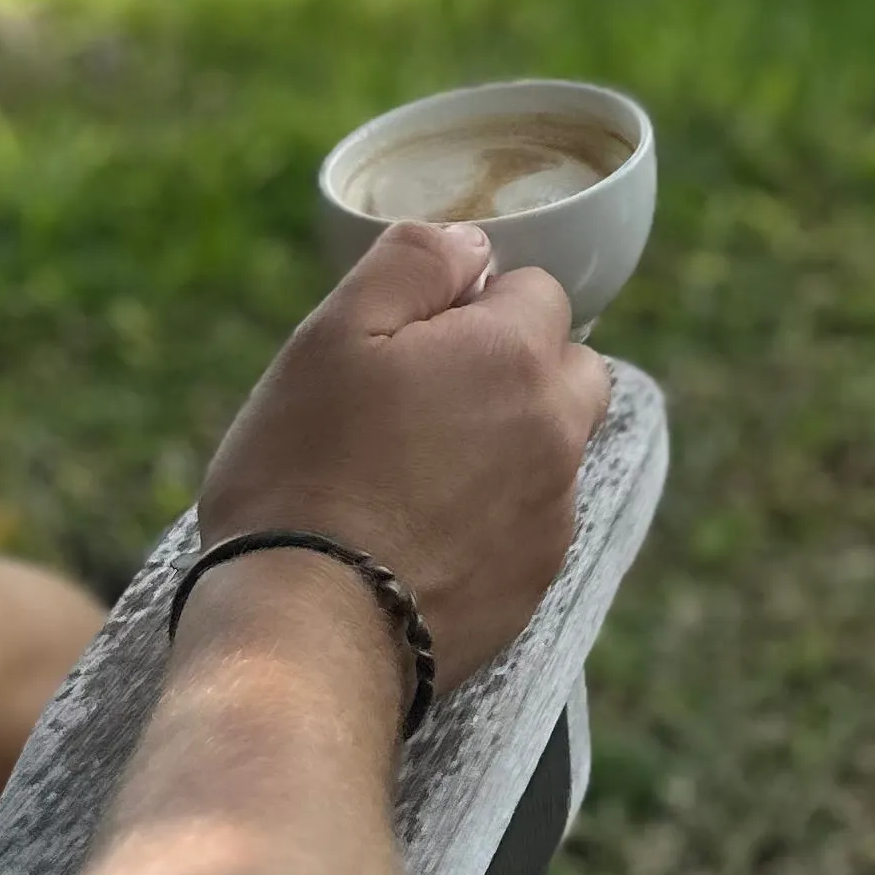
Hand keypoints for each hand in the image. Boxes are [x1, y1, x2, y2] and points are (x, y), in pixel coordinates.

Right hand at [197, 221, 611, 690]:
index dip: (473, 304)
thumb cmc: (304, 473)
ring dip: (507, 442)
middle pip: (569, 367)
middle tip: (422, 399)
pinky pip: (533, 520)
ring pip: (553, 447)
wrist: (307, 632)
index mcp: (516, 356)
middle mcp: (557, 431)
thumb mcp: (332, 336)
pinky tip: (421, 533)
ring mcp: (552, 514)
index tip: (412, 340)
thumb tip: (471, 243)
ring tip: (413, 472)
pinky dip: (494, 515)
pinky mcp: (534, 584)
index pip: (537, 291)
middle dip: (515, 367)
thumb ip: (412, 264)